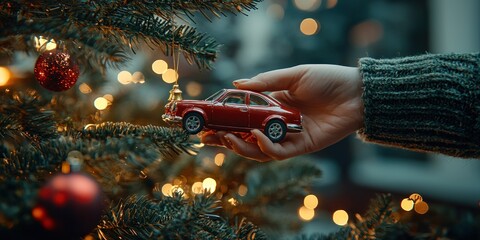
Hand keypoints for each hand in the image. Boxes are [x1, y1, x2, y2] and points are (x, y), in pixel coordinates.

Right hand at [200, 64, 363, 161]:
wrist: (357, 93)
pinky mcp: (301, 147)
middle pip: (244, 137)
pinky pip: (278, 152)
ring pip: (257, 149)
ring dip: (239, 146)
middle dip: (224, 138)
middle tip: (206, 136)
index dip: (223, 120)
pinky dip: (265, 147)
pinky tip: (258, 136)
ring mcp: (287, 137)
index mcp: (271, 105)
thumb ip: (265, 82)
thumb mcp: (294, 75)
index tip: (204, 119)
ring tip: (226, 137)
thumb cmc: (327, 80)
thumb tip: (235, 83)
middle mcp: (275, 124)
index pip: (241, 116)